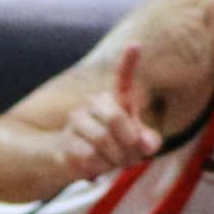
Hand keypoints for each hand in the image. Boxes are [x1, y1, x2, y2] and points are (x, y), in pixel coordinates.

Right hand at [58, 45, 166, 179]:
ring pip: (104, 141)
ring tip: (110, 162)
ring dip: (114, 160)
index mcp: (113, 101)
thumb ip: (148, 141)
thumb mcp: (134, 146)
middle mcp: (92, 104)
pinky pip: (91, 158)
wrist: (65, 162)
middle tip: (128, 156)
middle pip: (118, 119)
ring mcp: (76, 121)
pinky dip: (99, 169)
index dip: (129, 63)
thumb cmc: (108, 150)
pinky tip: (93, 168)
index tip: (136, 44)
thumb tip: (146, 143)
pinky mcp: (66, 142)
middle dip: (129, 144)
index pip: (123, 80)